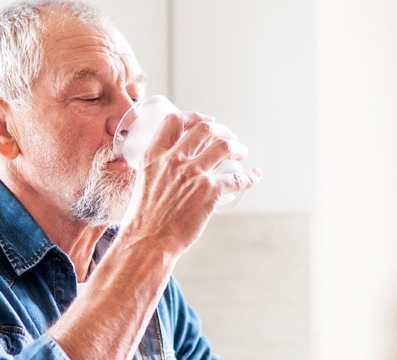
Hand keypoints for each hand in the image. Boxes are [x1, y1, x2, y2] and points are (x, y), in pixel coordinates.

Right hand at [119, 112, 261, 253]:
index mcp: (154, 157)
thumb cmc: (142, 219)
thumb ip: (157, 172)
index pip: (174, 122)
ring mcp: (193, 175)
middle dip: (221, 130)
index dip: (194, 117)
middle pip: (204, 130)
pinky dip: (250, 177)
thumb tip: (170, 172)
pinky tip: (254, 176)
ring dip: (237, 147)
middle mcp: (174, 160)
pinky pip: (237, 178)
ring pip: (224, 147)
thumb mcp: (143, 184)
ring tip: (242, 152)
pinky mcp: (210, 192)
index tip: (205, 121)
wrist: (148, 240)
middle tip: (228, 136)